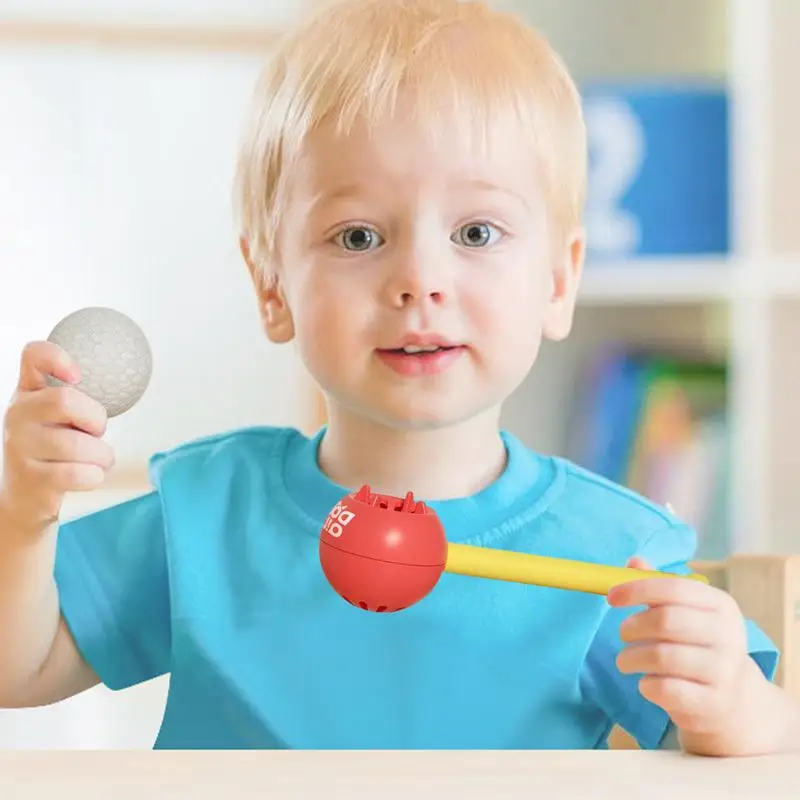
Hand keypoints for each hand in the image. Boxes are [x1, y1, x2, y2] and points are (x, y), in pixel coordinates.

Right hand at [1, 341, 114, 532]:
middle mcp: (17, 414)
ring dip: (102, 455)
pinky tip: (88, 475)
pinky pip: (80, 474)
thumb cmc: (53, 448)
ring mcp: (19, 446)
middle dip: (95, 418)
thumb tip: (121, 379)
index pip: (34, 355)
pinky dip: (95, 476)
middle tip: (96, 431)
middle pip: (65, 400)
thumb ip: (75, 397)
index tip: (77, 376)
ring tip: (96, 459)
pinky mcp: (31, 478)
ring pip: (79, 444)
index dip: (57, 357)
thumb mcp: (56, 415)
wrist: (24, 496)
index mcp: (29, 391)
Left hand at [608, 557, 769, 755]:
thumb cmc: (699, 646)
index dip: (638, 589)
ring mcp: (724, 671)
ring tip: (626, 660)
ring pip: (662, 656)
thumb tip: (634, 562)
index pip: (674, 588)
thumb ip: (659, 586)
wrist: (734, 700)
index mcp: (721, 605)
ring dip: (632, 657)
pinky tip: (646, 682)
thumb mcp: (686, 612)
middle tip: (623, 633)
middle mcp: (728, 636)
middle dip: (633, 626)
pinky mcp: (714, 703)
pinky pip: (666, 689)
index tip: (611, 597)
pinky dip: (646, 684)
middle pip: (666, 621)